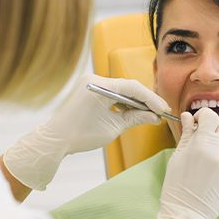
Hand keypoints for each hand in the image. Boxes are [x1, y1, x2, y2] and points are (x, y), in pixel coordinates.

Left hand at [3, 74, 169, 189]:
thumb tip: (155, 117)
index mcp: (99, 86)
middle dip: (145, 100)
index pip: (132, 87)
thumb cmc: (80, 135)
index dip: (151, 99)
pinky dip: (123, 102)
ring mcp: (90, 83)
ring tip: (150, 114)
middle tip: (160, 112)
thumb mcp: (112, 128)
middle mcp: (94, 79)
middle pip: (128, 86)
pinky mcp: (89, 89)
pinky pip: (111, 92)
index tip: (164, 109)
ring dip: (135, 101)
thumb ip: (135, 118)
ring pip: (121, 89)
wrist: (55, 139)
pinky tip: (134, 112)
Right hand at [154, 108, 218, 218]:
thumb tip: (188, 116)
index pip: (209, 116)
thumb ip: (186, 134)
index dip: (202, 115)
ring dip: (218, 139)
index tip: (196, 122)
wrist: (186, 212)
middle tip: (200, 133)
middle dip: (210, 126)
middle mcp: (216, 150)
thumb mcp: (177, 157)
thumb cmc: (176, 185)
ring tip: (208, 148)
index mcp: (200, 143)